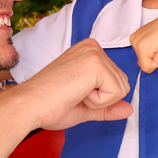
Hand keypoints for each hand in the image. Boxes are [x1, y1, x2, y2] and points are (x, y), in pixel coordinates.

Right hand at [16, 39, 131, 130]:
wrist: (29, 106)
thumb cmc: (49, 105)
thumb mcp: (85, 107)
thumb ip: (107, 107)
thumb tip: (129, 110)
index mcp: (89, 52)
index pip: (116, 82)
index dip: (99, 98)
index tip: (74, 93)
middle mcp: (93, 47)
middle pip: (123, 84)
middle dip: (101, 99)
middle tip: (73, 95)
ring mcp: (94, 52)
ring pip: (121, 89)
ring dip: (98, 100)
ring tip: (74, 93)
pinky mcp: (95, 63)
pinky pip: (116, 92)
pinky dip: (97, 101)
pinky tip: (76, 93)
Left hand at [130, 5, 157, 72]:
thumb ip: (148, 52)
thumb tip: (142, 64)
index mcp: (137, 36)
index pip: (143, 59)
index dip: (156, 55)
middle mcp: (134, 39)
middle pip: (144, 63)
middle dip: (157, 57)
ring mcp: (137, 43)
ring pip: (146, 66)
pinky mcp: (142, 48)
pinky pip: (148, 67)